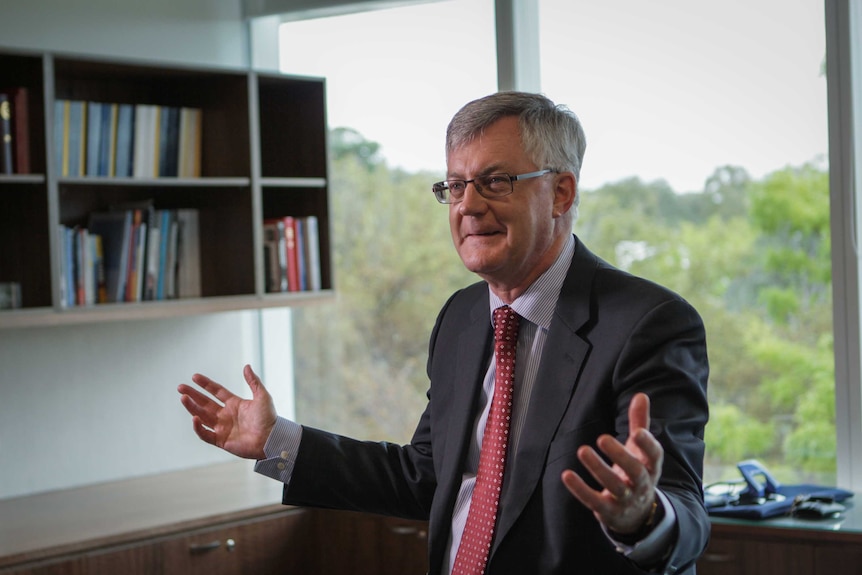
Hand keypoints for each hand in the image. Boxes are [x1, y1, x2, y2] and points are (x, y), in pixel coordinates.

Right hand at [177, 364, 276, 459]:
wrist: (271, 439)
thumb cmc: (269, 419)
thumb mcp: (262, 396)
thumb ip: (253, 382)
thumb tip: (246, 366)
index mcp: (235, 404)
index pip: (216, 392)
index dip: (206, 384)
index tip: (194, 377)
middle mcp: (226, 415)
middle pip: (205, 403)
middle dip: (193, 395)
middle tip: (180, 387)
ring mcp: (223, 428)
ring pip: (202, 416)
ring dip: (192, 408)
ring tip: (183, 398)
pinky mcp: (221, 441)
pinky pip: (205, 434)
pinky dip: (198, 428)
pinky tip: (194, 418)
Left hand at [560, 392, 662, 534]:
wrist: (636, 514)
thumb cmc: (636, 471)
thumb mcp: (640, 449)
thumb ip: (640, 423)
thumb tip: (641, 395)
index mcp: (651, 466)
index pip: (654, 456)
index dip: (648, 445)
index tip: (637, 432)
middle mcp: (641, 484)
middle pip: (635, 472)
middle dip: (620, 456)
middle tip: (602, 438)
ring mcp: (625, 499)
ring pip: (614, 486)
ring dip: (597, 468)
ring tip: (582, 450)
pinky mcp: (608, 510)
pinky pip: (594, 501)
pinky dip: (580, 489)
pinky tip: (566, 475)